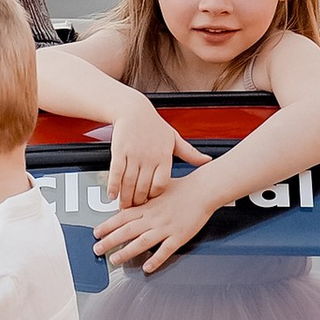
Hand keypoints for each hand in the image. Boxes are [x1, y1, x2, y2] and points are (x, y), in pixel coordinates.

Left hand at [94, 166, 226, 273]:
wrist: (203, 189)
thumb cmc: (182, 187)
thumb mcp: (158, 189)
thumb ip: (144, 199)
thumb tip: (131, 205)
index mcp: (148, 206)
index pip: (122, 217)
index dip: (107, 225)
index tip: (96, 233)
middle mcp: (154, 217)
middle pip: (127, 231)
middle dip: (110, 241)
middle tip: (97, 249)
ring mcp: (166, 227)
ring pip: (142, 242)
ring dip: (126, 252)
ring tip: (115, 260)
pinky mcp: (179, 236)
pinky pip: (165, 250)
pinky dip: (155, 259)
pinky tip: (147, 267)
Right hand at [103, 87, 206, 207]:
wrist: (133, 109)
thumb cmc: (154, 124)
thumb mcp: (174, 138)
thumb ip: (190, 153)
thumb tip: (207, 160)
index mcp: (164, 156)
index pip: (161, 184)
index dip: (155, 196)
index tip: (151, 202)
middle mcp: (149, 156)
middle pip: (144, 187)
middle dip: (139, 202)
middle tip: (135, 210)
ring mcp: (134, 154)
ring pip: (129, 183)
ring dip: (125, 198)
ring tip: (124, 206)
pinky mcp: (119, 151)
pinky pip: (116, 172)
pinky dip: (113, 186)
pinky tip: (112, 195)